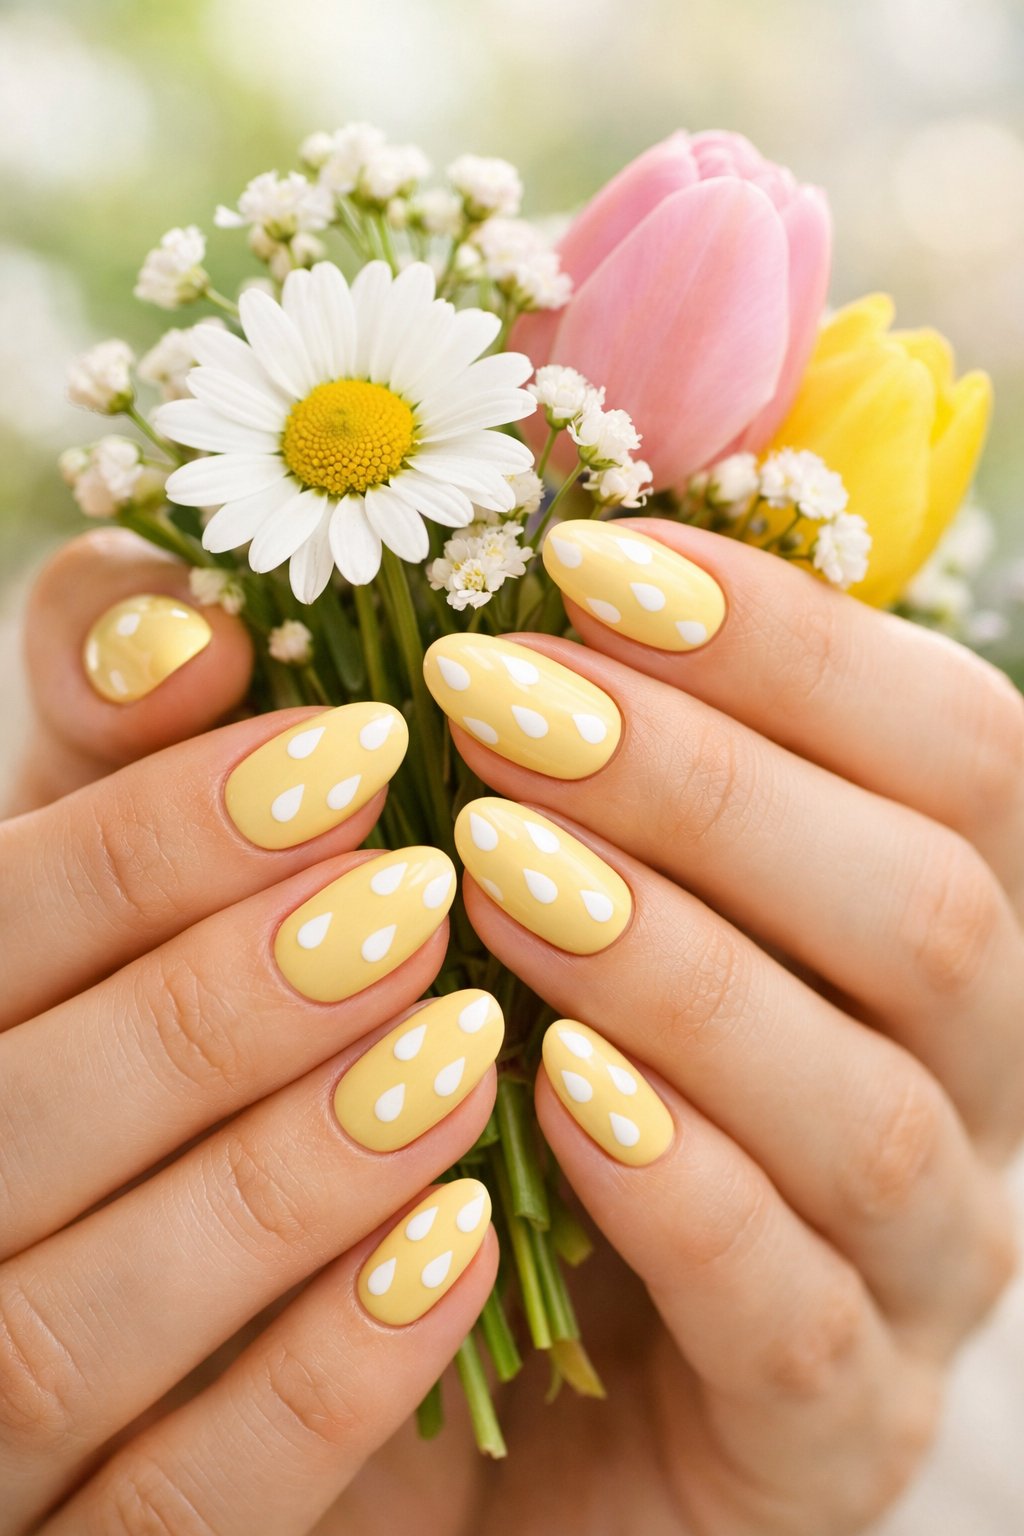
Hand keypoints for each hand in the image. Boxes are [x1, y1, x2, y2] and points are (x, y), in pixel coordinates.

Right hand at [0, 554, 500, 1534]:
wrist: (166, 1307)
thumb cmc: (136, 1037)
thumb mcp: (113, 893)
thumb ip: (117, 752)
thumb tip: (182, 627)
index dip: (154, 835)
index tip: (356, 746)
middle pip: (11, 1130)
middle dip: (219, 1001)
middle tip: (415, 895)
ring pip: (70, 1332)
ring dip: (282, 1178)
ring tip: (463, 1049)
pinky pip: (174, 1507)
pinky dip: (320, 1378)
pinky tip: (465, 1238)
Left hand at [424, 518, 1023, 1535]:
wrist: (492, 1395)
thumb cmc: (517, 1094)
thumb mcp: (529, 900)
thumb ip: (535, 740)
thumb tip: (503, 533)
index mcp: (936, 927)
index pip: (954, 747)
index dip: (786, 637)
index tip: (580, 561)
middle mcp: (968, 1085)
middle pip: (931, 904)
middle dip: (711, 781)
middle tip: (494, 694)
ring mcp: (920, 1269)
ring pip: (872, 1105)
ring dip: (680, 964)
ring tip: (490, 865)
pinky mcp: (834, 1428)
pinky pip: (798, 1313)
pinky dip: (681, 1188)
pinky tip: (549, 1091)